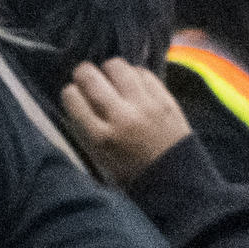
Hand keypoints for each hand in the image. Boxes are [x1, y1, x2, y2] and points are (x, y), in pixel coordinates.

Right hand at [59, 58, 190, 184]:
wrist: (176, 181)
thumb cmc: (133, 172)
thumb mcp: (100, 158)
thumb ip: (85, 127)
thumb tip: (77, 96)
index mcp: (101, 137)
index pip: (72, 96)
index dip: (71, 93)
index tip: (76, 95)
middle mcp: (121, 117)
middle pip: (90, 76)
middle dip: (84, 73)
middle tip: (89, 79)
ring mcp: (145, 106)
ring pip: (117, 66)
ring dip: (110, 70)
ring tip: (113, 80)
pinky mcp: (166, 100)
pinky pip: (143, 72)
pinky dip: (135, 75)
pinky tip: (134, 85)